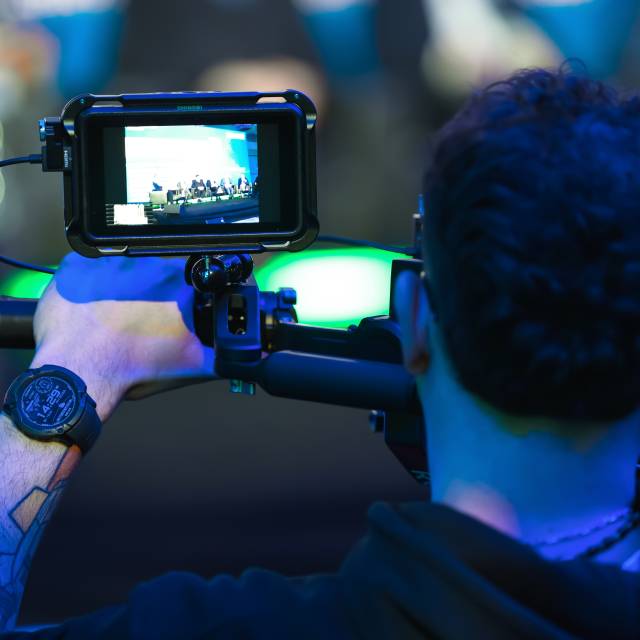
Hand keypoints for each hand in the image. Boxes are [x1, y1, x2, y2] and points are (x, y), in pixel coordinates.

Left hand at [30, 253, 213, 421]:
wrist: (79, 373)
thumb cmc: (131, 368)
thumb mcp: (192, 366)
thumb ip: (225, 355)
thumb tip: (245, 353)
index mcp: (179, 281)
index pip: (193, 273)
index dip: (186, 290)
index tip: (176, 307)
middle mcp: (147, 261)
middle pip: (157, 269)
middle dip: (154, 289)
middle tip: (143, 316)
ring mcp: (110, 259)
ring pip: (124, 267)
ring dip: (124, 286)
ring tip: (116, 314)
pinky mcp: (78, 262)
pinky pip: (90, 266)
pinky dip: (91, 283)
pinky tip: (92, 305)